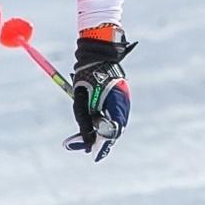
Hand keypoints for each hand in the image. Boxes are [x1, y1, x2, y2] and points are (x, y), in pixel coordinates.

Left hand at [67, 29, 133, 160]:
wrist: (98, 51)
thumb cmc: (87, 73)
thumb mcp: (81, 98)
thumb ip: (83, 120)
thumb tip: (84, 141)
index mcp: (116, 102)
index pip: (112, 131)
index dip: (101, 144)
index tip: (92, 153)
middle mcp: (123, 103)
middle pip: (115, 130)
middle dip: (100, 141)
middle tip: (86, 149)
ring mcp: (123, 101)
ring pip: (114, 124)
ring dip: (101, 133)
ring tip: (87, 140)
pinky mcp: (119, 98)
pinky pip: (113, 116)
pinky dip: (104, 123)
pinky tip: (94, 126)